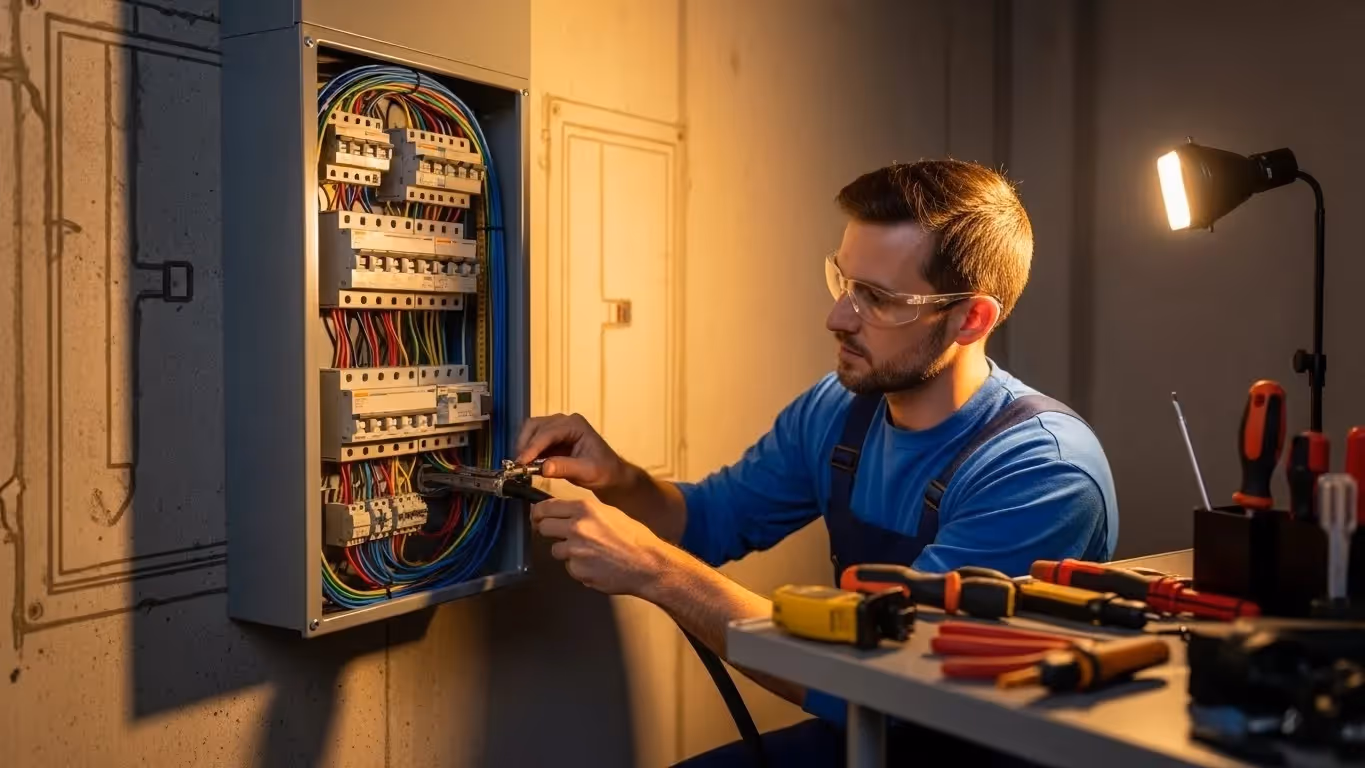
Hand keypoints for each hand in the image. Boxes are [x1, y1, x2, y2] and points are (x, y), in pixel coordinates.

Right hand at [515, 413, 628, 493]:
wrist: (610, 476)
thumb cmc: (604, 471)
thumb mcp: (586, 471)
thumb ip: (564, 468)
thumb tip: (543, 468)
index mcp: (576, 425)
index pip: (548, 432)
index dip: (533, 447)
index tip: (521, 462)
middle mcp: (565, 422)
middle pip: (535, 426)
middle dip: (525, 445)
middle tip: (518, 465)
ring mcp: (557, 429)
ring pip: (531, 431)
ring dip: (524, 447)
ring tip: (522, 466)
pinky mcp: (552, 440)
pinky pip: (534, 442)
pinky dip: (528, 452)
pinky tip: (527, 466)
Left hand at [530, 496, 669, 596]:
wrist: (647, 563)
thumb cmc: (633, 538)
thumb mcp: (609, 513)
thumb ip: (584, 512)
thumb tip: (564, 513)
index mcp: (584, 509)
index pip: (546, 507)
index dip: (538, 513)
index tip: (537, 517)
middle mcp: (576, 527)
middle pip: (543, 527)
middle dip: (549, 532)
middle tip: (560, 535)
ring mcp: (575, 550)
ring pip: (555, 550)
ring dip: (566, 552)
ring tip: (589, 552)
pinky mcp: (577, 570)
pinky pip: (569, 567)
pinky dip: (578, 567)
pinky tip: (595, 564)